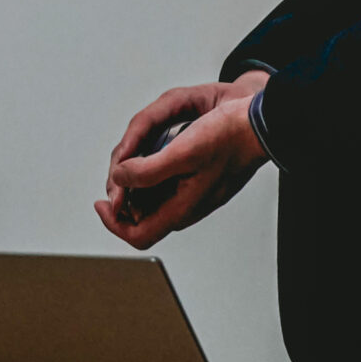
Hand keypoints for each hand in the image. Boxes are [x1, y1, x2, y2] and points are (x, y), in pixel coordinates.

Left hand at [95, 73, 269, 250]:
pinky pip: (165, 184)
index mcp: (181, 208)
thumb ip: (147, 171)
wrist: (258, 126)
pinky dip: (151, 171)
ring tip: (131, 156)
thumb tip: (119, 179)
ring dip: (135, 180)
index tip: (102, 202)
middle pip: (141, 215)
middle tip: (117, 169)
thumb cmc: (228, 139)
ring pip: (151, 198)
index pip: (138, 235)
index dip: (113, 223)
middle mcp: (185, 206)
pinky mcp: (196, 181)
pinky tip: (151, 150)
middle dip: (122, 194)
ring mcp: (191, 195)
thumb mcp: (182, 152)